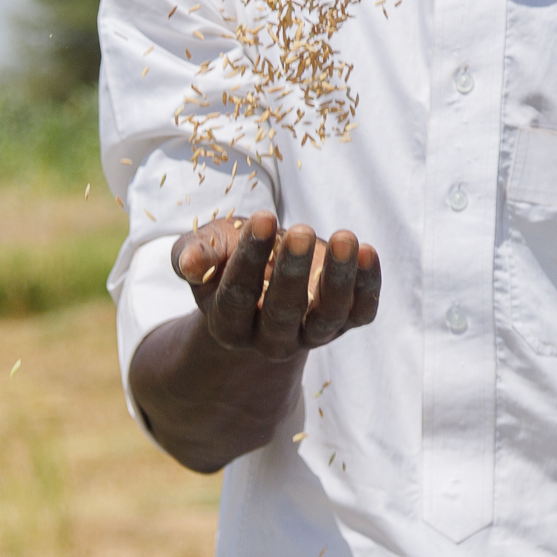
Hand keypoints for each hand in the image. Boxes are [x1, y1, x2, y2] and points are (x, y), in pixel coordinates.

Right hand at [171, 211, 379, 360]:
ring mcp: (311, 334)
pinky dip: (368, 285)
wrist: (267, 270)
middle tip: (302, 231)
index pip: (237, 296)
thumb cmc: (231, 255)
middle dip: (293, 272)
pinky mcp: (344, 322)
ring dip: (339, 279)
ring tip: (345, 238)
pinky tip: (367, 251)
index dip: (248, 258)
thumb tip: (187, 263)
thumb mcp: (208, 248)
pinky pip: (361, 311)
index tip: (263, 217)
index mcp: (229, 323)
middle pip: (282, 313)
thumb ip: (194, 253)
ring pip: (328, 318)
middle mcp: (270, 338)